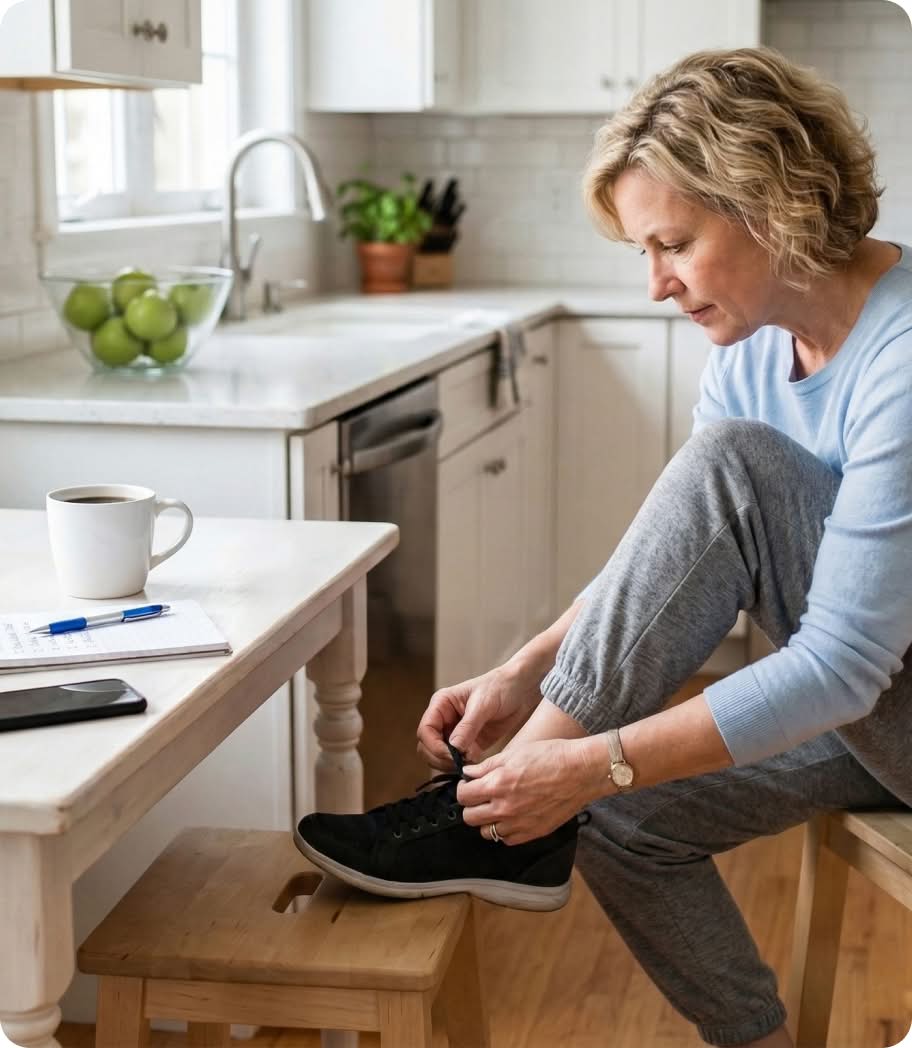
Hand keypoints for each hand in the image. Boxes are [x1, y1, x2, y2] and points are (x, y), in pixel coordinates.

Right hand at [416, 663, 541, 769]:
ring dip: (450, 764)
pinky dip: (463, 765)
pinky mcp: (469, 743)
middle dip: (440, 758)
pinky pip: (458, 760)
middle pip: (427, 747)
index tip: (452, 755)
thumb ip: (468, 727)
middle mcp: (444, 719)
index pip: (425, 730)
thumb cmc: (500, 687)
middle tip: (460, 763)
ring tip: (470, 762)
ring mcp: (455, 733)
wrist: (520, 689)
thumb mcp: (483, 705)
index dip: (434, 746)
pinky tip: (476, 762)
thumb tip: (454, 748)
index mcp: (441, 705)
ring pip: (440, 756)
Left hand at [457, 737, 608, 844]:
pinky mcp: (533, 833)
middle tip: (480, 797)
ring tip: (497, 808)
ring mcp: (518, 823)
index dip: (464, 788)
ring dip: (487, 820)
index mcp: (497, 784)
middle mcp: (504, 808)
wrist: (581, 771)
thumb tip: (468, 773)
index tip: (470, 785)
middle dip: (471, 805)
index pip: (463, 795)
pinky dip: (505, 831)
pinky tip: (512, 817)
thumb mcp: (514, 752)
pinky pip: (507, 840)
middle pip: (469, 817)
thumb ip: (487, 766)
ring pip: (486, 832)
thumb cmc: (550, 756)